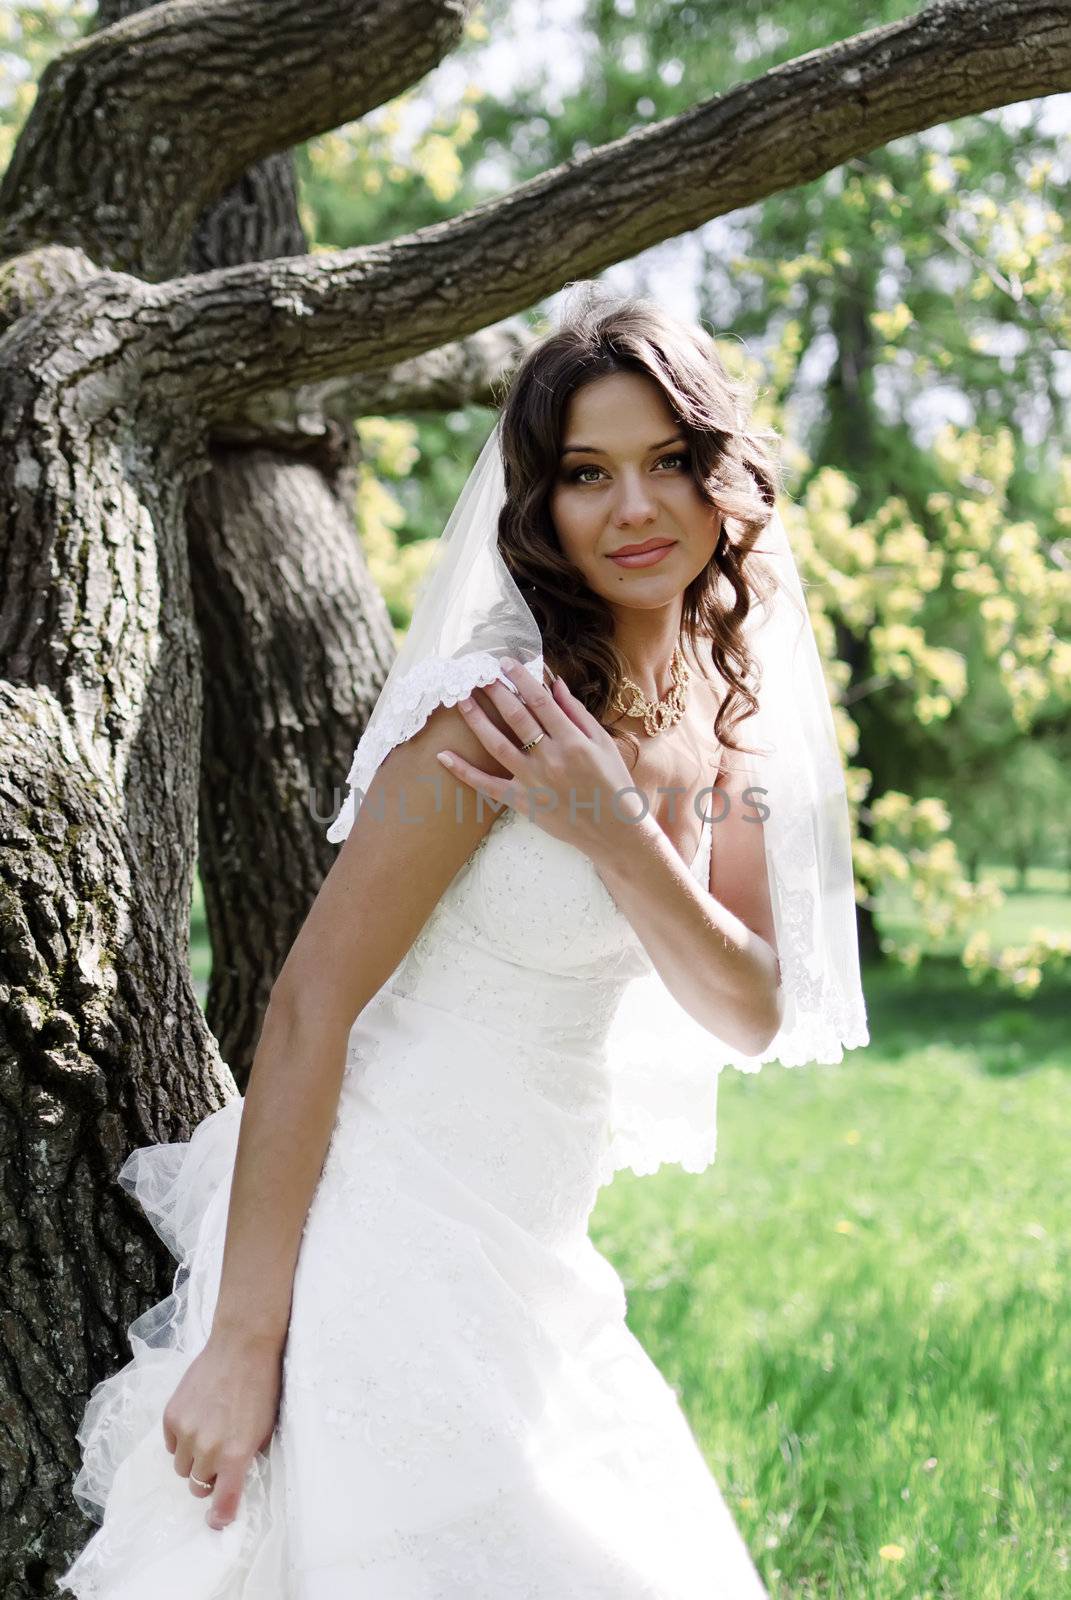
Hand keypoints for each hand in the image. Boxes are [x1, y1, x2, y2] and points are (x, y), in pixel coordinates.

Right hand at [162, 1328, 282, 1530]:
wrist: (242, 1345)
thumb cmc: (261, 1386)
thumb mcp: (265, 1428)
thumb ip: (246, 1458)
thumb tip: (233, 1480)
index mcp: (235, 1454)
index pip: (222, 1502)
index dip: (220, 1516)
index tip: (218, 1520)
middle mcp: (208, 1448)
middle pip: (198, 1485)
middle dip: (208, 1477)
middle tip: (220, 1456)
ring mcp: (186, 1431)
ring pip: (181, 1467)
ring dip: (193, 1458)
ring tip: (209, 1431)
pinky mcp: (171, 1415)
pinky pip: (171, 1444)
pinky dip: (181, 1439)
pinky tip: (197, 1417)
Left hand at [436, 658, 640, 859]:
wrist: (614, 831)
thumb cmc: (613, 783)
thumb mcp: (603, 744)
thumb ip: (578, 713)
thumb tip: (555, 684)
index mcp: (573, 741)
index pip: (540, 701)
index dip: (521, 679)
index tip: (505, 663)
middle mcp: (550, 758)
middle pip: (516, 717)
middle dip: (496, 692)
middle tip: (479, 674)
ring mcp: (533, 781)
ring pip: (497, 745)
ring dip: (477, 720)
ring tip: (462, 700)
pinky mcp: (522, 802)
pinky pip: (487, 785)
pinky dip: (464, 771)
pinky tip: (444, 756)